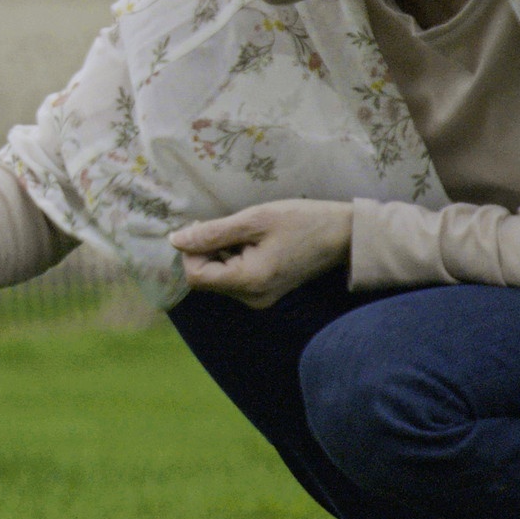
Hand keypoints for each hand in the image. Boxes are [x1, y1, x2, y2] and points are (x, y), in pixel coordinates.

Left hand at [168, 200, 352, 308]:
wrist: (343, 235)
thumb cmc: (302, 221)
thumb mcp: (254, 220)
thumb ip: (213, 232)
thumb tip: (176, 240)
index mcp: (249, 281)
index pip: (196, 276)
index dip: (191, 251)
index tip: (203, 225)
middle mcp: (251, 298)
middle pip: (206, 278)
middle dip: (206, 250)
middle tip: (226, 224)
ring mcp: (259, 298)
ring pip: (219, 278)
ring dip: (220, 253)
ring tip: (244, 232)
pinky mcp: (265, 293)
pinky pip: (235, 279)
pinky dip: (233, 259)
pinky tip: (251, 242)